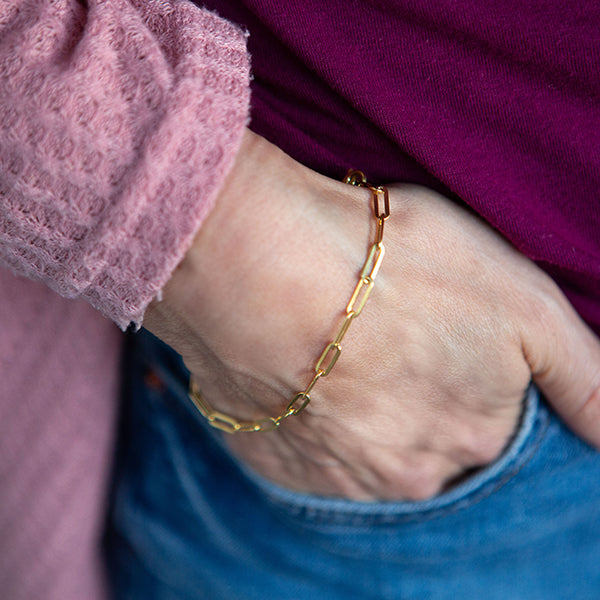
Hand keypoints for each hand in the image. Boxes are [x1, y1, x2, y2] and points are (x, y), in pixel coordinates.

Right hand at [144, 131, 599, 500]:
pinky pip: (305, 451)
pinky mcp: (272, 461)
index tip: (438, 343)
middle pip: (425, 450)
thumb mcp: (522, 304)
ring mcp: (333, 476)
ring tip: (338, 352)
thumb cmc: (396, 265)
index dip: (467, 383)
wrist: (259, 267)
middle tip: (384, 342)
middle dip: (415, 404)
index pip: (487, 432)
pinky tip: (297, 372)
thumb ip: (585, 380)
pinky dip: (308, 418)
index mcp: (470, 438)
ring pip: (363, 452)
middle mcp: (406, 476)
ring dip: (359, 413)